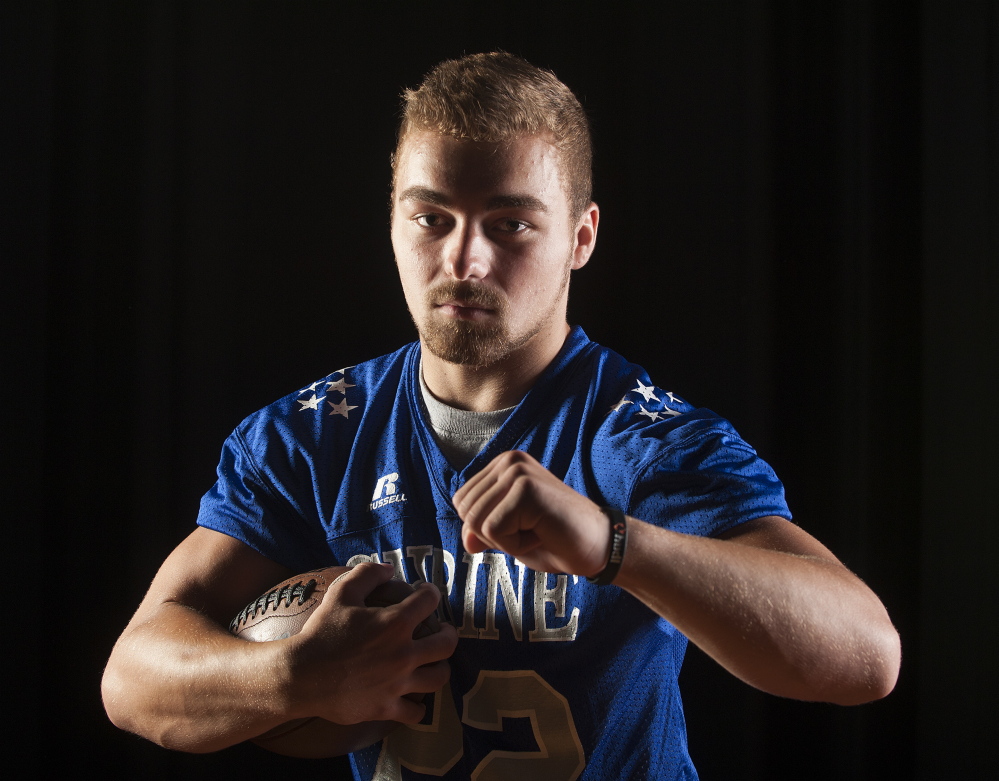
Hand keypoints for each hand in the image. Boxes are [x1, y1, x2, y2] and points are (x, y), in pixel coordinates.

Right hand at [283, 562, 457, 725]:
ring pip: (439, 677)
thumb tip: (389, 569)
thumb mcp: (341, 593)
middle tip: (443, 630)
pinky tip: (413, 700)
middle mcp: (404, 653)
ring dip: (441, 667)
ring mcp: (398, 683)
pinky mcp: (386, 707)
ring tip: (434, 663)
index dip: (431, 593)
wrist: (301, 675)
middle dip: (449, 633)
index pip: (430, 601)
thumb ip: (367, 574)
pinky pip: (415, 713)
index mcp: (395, 623)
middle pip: (447, 643)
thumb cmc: (321, 632)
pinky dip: (417, 707)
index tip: (426, 594)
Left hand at [453, 450, 609, 575]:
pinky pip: (494, 530)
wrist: (599, 547)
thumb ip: (483, 531)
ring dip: (506, 541)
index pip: (462, 503)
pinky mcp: (526, 488)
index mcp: (502, 465)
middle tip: (532, 530)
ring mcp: (517, 471)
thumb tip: (465, 540)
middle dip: (494, 535)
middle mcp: (508, 461)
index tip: (522, 526)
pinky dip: (515, 545)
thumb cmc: (556, 540)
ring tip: (537, 531)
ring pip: (477, 522)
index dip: (486, 529)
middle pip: (466, 512)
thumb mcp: (509, 536)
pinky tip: (542, 534)